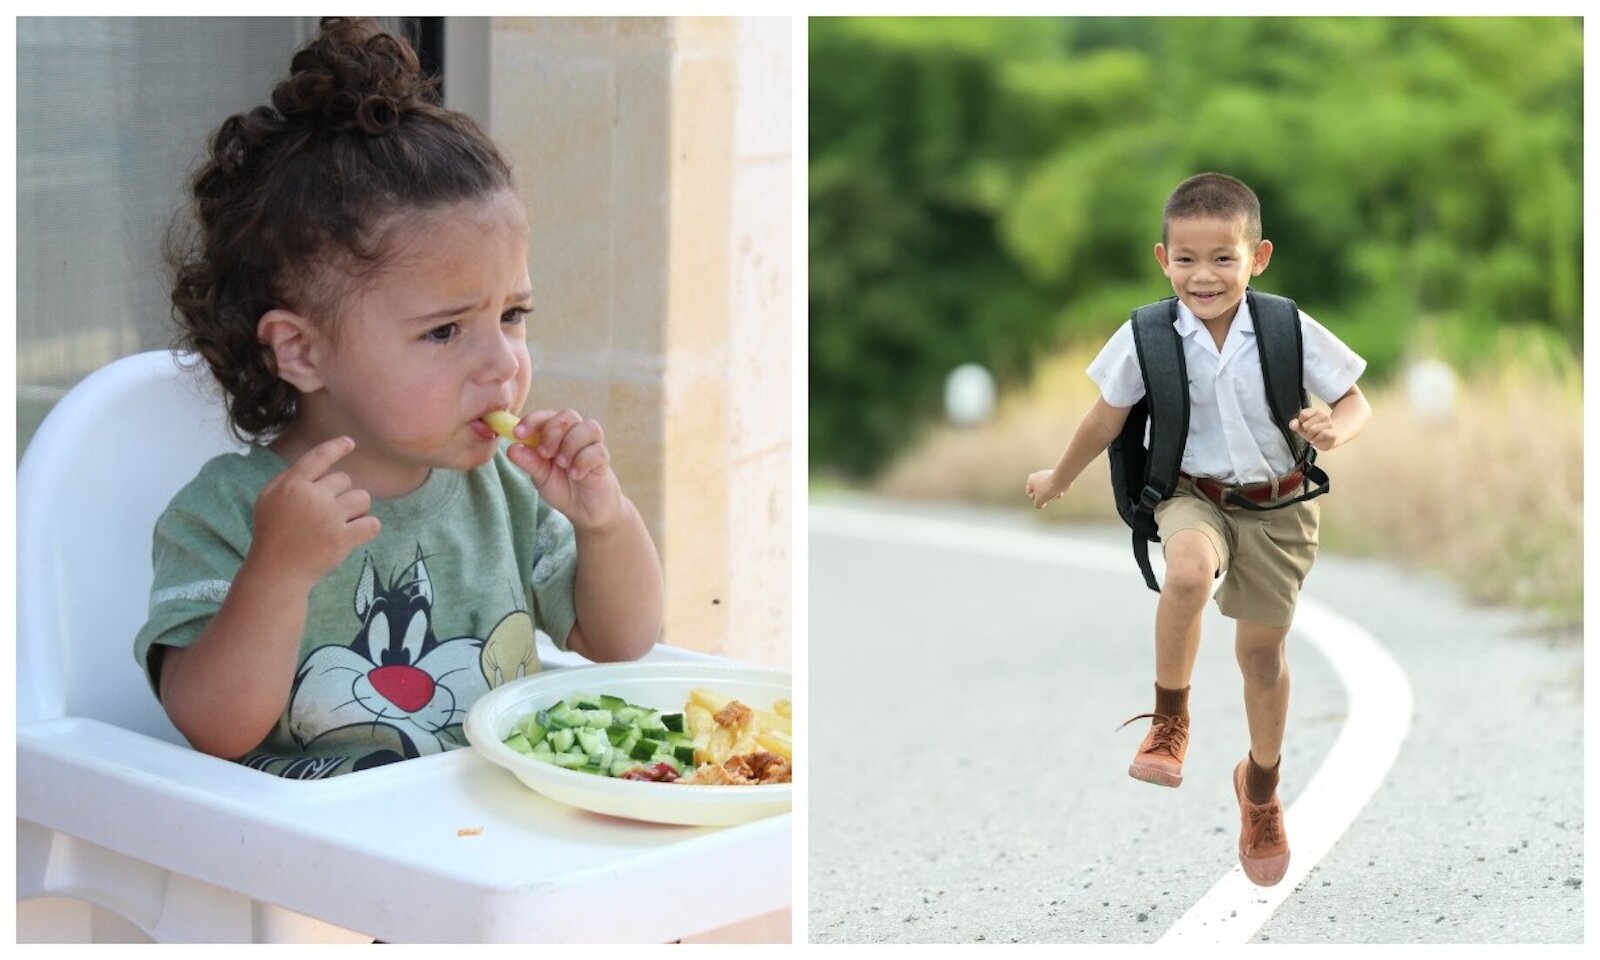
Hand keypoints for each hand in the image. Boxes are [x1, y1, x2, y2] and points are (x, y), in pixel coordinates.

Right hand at [250, 436, 380, 588]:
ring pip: (363, 498)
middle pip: (344, 480)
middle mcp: (312, 496)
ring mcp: (329, 518)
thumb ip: (290, 479)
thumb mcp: (268, 499)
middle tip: (327, 514)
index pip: (318, 457)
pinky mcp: (342, 539)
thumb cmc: (272, 534)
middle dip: (340, 494)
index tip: (349, 443)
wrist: (277, 571)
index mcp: (291, 484)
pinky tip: (357, 533)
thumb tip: (318, 464)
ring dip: (357, 509)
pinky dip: (369, 527)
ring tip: (343, 522)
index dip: (336, 447)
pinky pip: (372, 523)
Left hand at [505, 408, 622, 530]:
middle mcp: (574, 435)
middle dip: (553, 431)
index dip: (532, 421)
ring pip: (588, 427)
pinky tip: (576, 475)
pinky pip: (597, 451)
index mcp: (555, 435)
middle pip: (568, 415)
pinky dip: (583, 461)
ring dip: (571, 444)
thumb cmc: (563, 488)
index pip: (545, 416)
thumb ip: (529, 462)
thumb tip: (511, 448)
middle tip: (544, 453)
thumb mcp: (540, 477)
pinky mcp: (603, 460)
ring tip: (562, 464)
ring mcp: (591, 446)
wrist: (586, 511)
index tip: (518, 434)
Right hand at [1026, 469, 1066, 508]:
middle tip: (1048, 495)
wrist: (1060, 481)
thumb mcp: (1039, 502)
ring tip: (1055, 493)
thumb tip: (1042, 504)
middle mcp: (1038, 475)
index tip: (1041, 497)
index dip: (1035, 498)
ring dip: (1052, 494)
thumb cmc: (1047, 490)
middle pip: (1040, 492)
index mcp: (1031, 479)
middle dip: (1045, 496)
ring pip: (1048, 490)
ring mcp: (1048, 474)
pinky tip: (1060, 491)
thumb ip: (1037, 505)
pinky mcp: (1056, 476)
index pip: (1029, 493)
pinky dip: (1057, 490)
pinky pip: (1055, 486)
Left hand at [1289, 407, 1340, 450]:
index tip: (1304, 426)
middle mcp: (1324, 416)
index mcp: (1316, 411)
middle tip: (1310, 434)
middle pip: (1306, 424)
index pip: (1303, 414)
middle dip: (1305, 432)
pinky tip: (1316, 440)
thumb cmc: (1317, 433)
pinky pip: (1323, 433)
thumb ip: (1295, 425)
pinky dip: (1316, 439)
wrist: (1332, 439)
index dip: (1301, 422)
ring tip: (1313, 437)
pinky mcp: (1334, 432)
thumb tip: (1294, 423)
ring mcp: (1330, 424)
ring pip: (1313, 429)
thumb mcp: (1303, 428)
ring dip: (1310, 437)